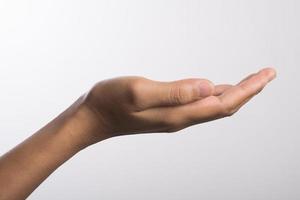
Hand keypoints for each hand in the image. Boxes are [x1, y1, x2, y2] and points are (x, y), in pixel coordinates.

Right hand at [81, 68, 275, 144]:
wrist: (94, 118)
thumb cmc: (110, 102)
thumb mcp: (139, 91)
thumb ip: (175, 92)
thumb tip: (208, 86)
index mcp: (177, 114)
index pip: (222, 103)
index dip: (247, 89)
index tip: (266, 75)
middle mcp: (180, 118)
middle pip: (223, 107)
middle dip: (247, 91)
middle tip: (266, 74)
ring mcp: (174, 116)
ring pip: (213, 106)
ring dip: (234, 93)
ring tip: (251, 81)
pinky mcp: (167, 112)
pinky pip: (200, 105)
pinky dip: (216, 95)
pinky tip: (219, 88)